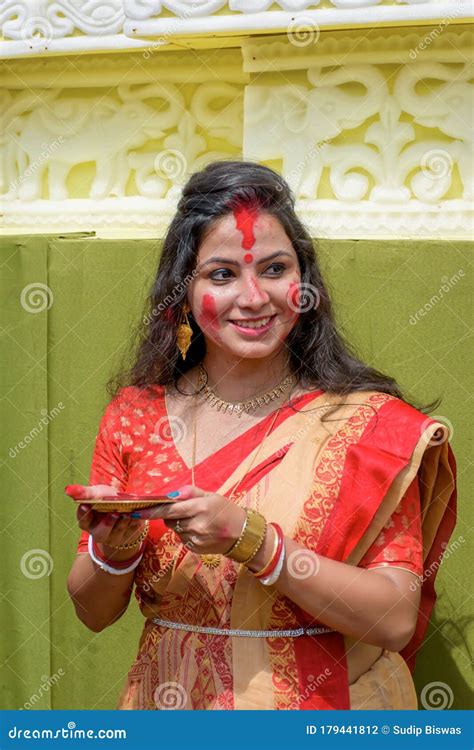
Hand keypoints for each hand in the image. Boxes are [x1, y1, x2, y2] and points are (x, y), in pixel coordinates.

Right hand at [75, 484, 146, 559]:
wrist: (126, 506)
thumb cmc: (106, 499)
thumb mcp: (97, 493)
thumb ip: (84, 492)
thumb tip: (68, 489)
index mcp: (87, 521)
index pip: (83, 520)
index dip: (84, 514)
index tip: (85, 506)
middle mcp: (98, 532)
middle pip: (100, 533)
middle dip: (107, 524)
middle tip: (114, 513)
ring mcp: (112, 537)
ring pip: (116, 534)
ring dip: (122, 524)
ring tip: (127, 513)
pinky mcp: (126, 537)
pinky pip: (131, 533)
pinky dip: (134, 524)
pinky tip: (136, 516)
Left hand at [130, 485, 245, 555]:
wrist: (242, 534)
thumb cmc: (225, 510)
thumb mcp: (210, 495)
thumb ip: (189, 492)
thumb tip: (170, 496)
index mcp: (199, 508)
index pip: (169, 510)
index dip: (151, 511)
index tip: (135, 511)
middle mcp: (196, 525)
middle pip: (169, 521)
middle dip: (170, 515)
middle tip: (185, 511)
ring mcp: (195, 539)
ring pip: (175, 530)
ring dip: (180, 524)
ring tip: (197, 521)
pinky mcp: (195, 549)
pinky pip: (182, 539)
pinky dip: (186, 533)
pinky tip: (200, 530)